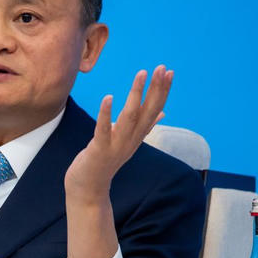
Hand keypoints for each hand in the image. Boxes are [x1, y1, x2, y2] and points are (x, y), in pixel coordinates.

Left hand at [64, 65, 172, 201]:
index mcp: (137, 136)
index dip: (162, 91)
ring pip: (130, 118)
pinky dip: (106, 114)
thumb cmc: (105, 161)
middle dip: (155, 89)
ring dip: (136, 95)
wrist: (89, 189)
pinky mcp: (99, 150)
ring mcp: (116, 146)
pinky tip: (109, 97)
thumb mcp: (128, 142)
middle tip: (162, 68)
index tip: (169, 72)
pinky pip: (104, 130)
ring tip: (141, 74)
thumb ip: (144, 127)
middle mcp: (131, 140)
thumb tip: (161, 112)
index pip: (154, 110)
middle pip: (147, 112)